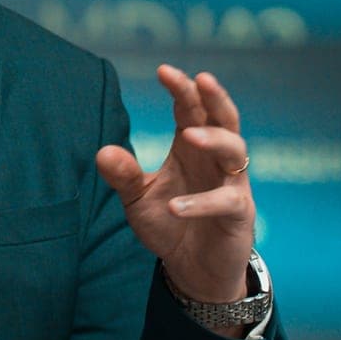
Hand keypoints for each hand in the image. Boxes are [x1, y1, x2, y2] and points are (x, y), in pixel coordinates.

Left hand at [95, 65, 255, 303]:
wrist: (194, 269)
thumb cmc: (169, 223)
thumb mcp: (138, 198)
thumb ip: (123, 176)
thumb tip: (102, 152)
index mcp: (191, 147)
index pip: (191, 109)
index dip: (182, 89)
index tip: (163, 70)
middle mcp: (215, 160)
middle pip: (223, 119)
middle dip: (214, 98)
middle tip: (200, 79)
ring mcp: (231, 185)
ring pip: (235, 151)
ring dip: (214, 139)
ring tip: (189, 135)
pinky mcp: (238, 214)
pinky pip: (225, 202)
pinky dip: (201, 202)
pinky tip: (175, 207)